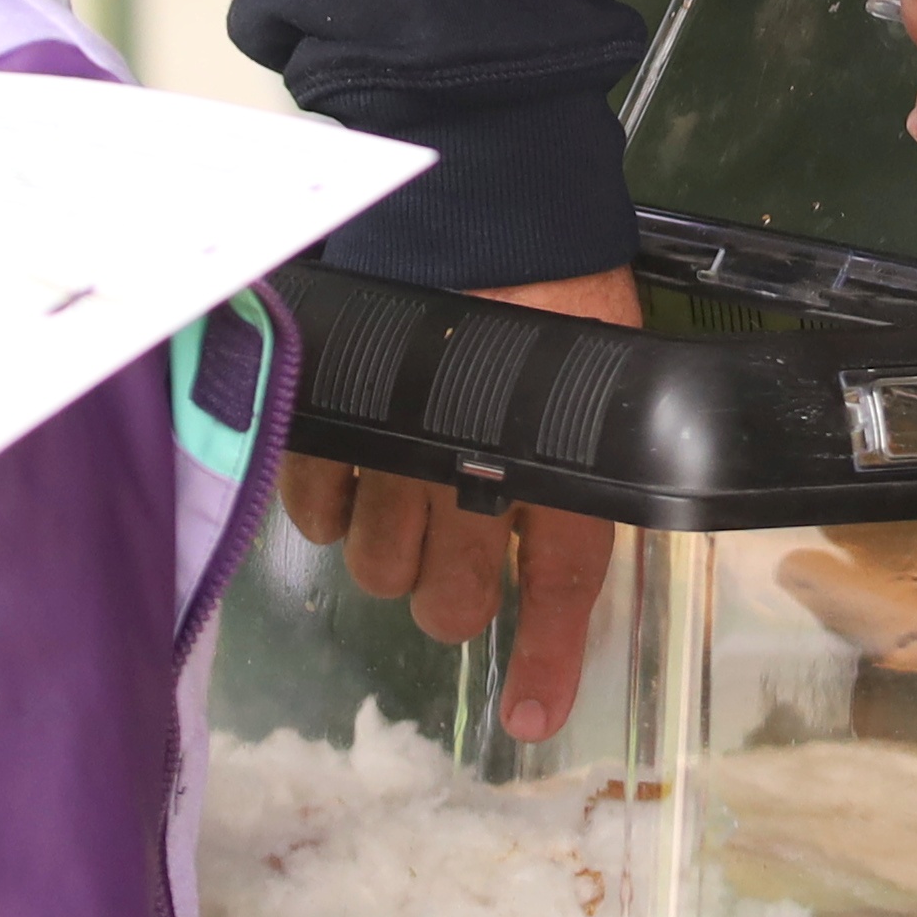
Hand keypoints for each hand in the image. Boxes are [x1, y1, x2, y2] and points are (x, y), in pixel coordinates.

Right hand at [276, 268, 638, 742]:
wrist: (484, 197)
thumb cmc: (555, 283)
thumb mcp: (600, 383)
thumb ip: (580, 468)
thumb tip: (552, 539)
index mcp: (557, 467)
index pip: (555, 588)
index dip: (543, 662)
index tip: (531, 719)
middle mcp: (470, 476)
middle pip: (448, 601)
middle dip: (456, 595)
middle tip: (459, 555)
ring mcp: (392, 455)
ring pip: (379, 568)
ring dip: (396, 547)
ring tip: (406, 494)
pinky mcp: (325, 426)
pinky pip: (316, 513)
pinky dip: (335, 501)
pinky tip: (356, 462)